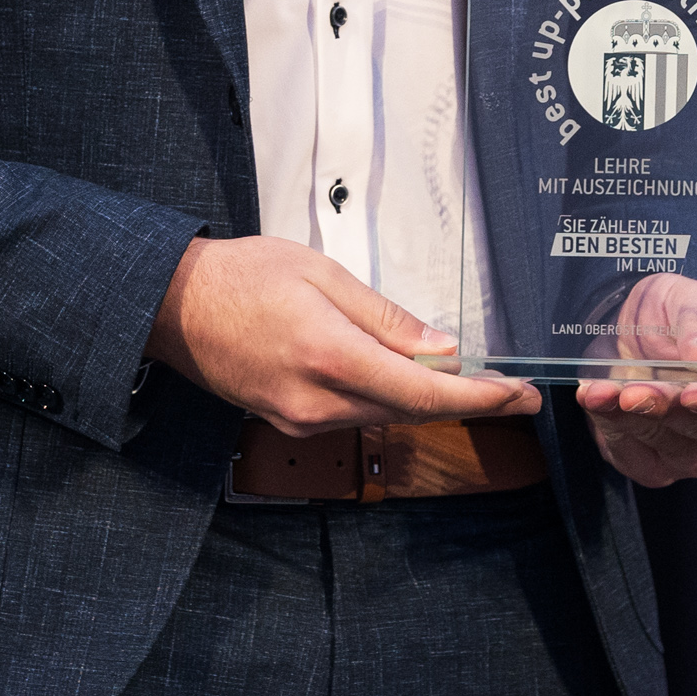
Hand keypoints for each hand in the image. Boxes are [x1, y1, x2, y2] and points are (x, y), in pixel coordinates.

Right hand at [145, 235, 541, 433]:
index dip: (480, 398)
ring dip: (427, 400)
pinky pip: (356, 414)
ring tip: (469, 379)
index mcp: (331, 357)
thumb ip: (386, 318)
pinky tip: (408, 378)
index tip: (521, 395)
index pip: (423, 393)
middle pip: (411, 411)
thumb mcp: (323, 274)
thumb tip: (442, 348)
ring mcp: (301, 418)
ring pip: (385, 415)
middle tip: (512, 390)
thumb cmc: (244, 276)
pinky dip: (390, 399)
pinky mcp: (291, 421)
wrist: (176, 307)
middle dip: (465, 401)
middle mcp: (318, 401)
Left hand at [574, 274, 696, 487]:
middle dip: (668, 411)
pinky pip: (638, 461)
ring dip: (633, 423)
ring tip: (602, 392)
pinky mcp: (658, 463)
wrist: (629, 326)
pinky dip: (612, 431)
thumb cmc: (674, 310)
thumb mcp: (688, 297)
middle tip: (634, 391)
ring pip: (673, 453)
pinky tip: (596, 400)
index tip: (692, 394)